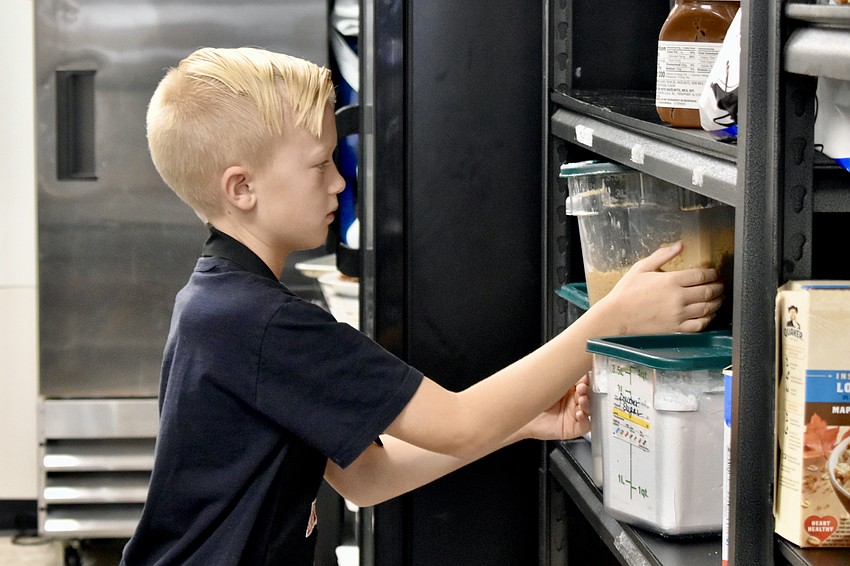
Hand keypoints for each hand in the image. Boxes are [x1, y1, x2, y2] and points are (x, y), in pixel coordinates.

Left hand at [520, 374, 590, 440]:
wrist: (520, 416)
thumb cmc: (531, 399)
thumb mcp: (547, 384)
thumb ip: (560, 376)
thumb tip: (570, 364)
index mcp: (570, 388)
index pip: (584, 382)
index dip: (587, 380)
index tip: (586, 376)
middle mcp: (573, 401)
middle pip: (589, 395)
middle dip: (588, 390)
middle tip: (582, 387)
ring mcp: (574, 414)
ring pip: (589, 409)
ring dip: (587, 404)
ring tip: (581, 399)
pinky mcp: (573, 428)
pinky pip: (585, 425)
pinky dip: (585, 420)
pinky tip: (579, 414)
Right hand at [599, 242, 723, 334]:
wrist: (616, 316)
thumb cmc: (626, 292)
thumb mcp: (642, 267)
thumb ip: (662, 255)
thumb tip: (680, 245)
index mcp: (671, 280)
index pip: (702, 275)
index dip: (713, 273)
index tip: (714, 273)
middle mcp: (678, 298)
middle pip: (709, 291)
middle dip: (718, 287)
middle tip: (719, 284)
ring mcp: (678, 314)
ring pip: (708, 308)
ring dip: (717, 302)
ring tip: (717, 298)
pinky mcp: (676, 328)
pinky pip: (700, 325)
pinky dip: (708, 319)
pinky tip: (707, 315)